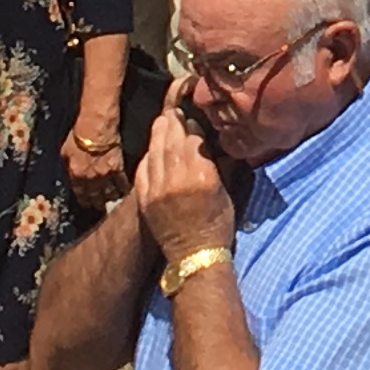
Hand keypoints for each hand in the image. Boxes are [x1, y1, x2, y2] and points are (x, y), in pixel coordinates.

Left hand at [63, 121, 128, 212]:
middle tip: (98, 206)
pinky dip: (123, 189)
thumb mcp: (65, 151)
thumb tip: (69, 171)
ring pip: (109, 194)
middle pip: (95, 197)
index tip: (86, 203)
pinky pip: (122, 184)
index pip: (80, 194)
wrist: (96, 126)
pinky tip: (125, 192)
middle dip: (96, 203)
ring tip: (111, 200)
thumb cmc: (79, 135)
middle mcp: (91, 179)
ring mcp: (106, 175)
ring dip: (110, 198)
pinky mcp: (118, 168)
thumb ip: (68, 165)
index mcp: (76, 176)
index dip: (83, 200)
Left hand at [135, 101, 236, 264]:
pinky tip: (152, 150)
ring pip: (155, 152)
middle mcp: (178, 179)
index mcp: (202, 177)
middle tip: (174, 112)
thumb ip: (214, 166)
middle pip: (172, 141)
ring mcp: (158, 189)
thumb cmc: (217, 226)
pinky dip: (148, 156)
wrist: (195, 258)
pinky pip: (143, 169)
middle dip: (173, 123)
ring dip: (159, 134)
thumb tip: (205, 144)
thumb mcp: (225, 193)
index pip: (193, 141)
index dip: (192, 128)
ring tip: (162, 122)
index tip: (193, 121)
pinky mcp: (145, 199)